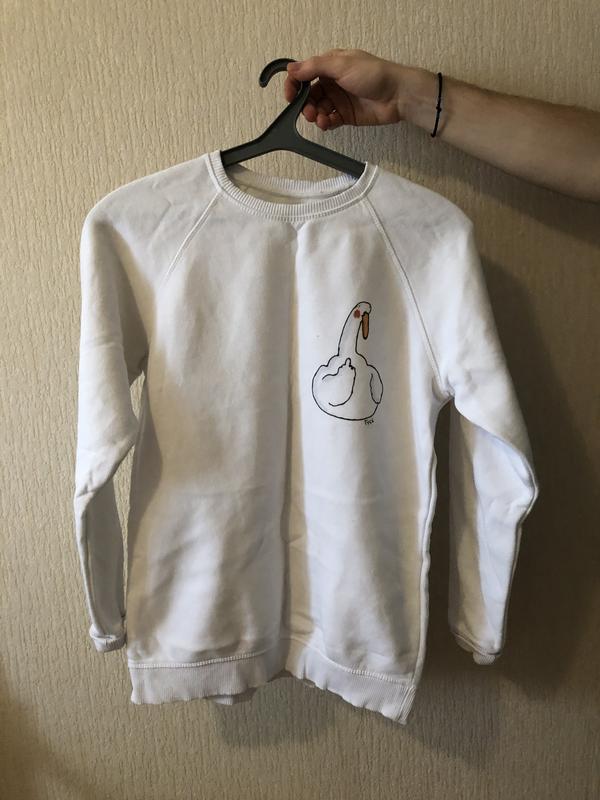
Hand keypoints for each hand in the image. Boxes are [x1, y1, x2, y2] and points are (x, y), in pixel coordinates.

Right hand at [284, 48, 417, 129]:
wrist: (397, 96)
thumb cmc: (375, 74)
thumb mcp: (341, 64)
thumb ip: (314, 67)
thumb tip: (291, 68)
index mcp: (330, 65)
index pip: (304, 74)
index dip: (294, 85)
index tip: (290, 96)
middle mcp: (332, 82)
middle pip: (308, 95)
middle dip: (304, 105)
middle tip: (308, 112)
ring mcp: (338, 99)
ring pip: (317, 109)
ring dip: (314, 115)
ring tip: (320, 119)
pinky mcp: (345, 115)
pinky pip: (328, 120)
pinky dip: (325, 123)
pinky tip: (327, 123)